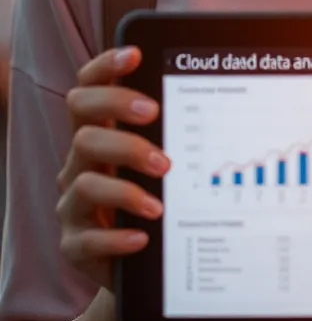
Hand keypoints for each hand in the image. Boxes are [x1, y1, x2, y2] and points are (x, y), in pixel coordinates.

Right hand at [56, 46, 169, 290]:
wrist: (145, 264)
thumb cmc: (162, 202)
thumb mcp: (170, 164)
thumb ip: (180, 134)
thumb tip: (228, 92)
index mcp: (102, 136)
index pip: (89, 90)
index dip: (105, 68)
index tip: (135, 56)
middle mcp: (81, 164)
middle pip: (82, 123)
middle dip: (118, 115)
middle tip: (155, 118)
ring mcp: (74, 204)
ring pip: (84, 180)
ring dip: (125, 188)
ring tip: (160, 204)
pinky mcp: (75, 245)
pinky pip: (88, 238)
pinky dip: (117, 236)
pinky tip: (144, 237)